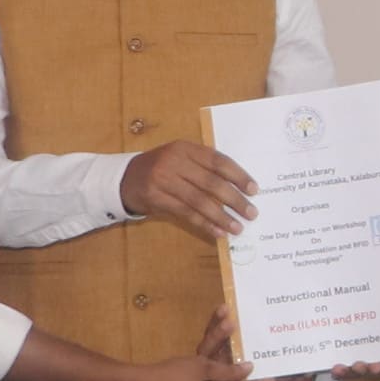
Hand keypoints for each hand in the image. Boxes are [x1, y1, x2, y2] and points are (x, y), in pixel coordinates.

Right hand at [121, 140, 256, 241]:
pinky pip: (186, 213)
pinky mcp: (156, 198)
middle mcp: (174, 161)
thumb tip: (239, 188)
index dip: (238, 176)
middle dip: (235, 200)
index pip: (218, 161)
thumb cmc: (162, 168)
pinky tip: (218, 232)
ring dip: (221, 216)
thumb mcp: (181, 158)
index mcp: (185, 148)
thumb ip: (204, 167)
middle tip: (251, 212)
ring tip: (238, 227)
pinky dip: (204, 224)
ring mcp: (163, 180)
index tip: (254, 190)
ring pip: (199, 201)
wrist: (124, 178)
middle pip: (211, 182)